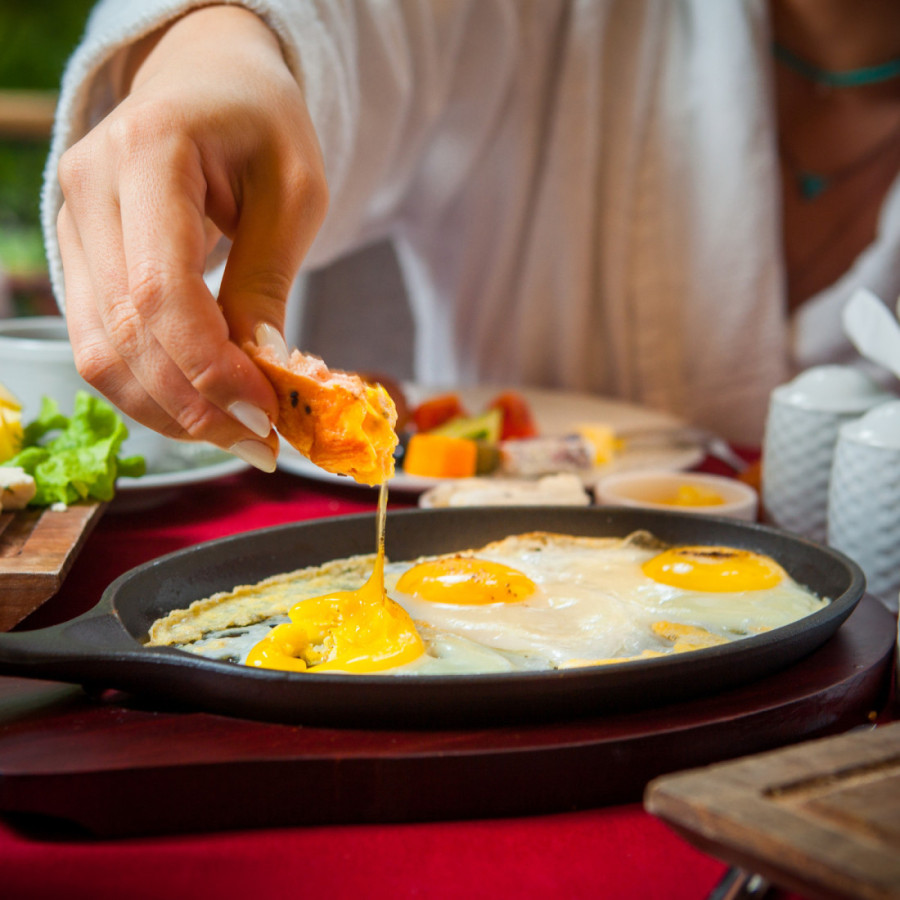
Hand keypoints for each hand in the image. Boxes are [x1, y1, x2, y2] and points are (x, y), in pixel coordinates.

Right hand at [55, 6, 327, 469]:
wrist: (208, 82)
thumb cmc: (262, 125)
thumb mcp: (294, 192)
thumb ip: (268, 280)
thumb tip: (257, 372)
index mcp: (148, 152)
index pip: (160, 289)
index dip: (209, 367)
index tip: (265, 412)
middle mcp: (88, 188)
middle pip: (125, 332)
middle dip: (196, 406)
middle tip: (259, 444)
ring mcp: (72, 226)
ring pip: (100, 352)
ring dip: (170, 412)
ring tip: (238, 436)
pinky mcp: (79, 260)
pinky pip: (101, 346)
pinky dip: (151, 391)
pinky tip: (203, 409)